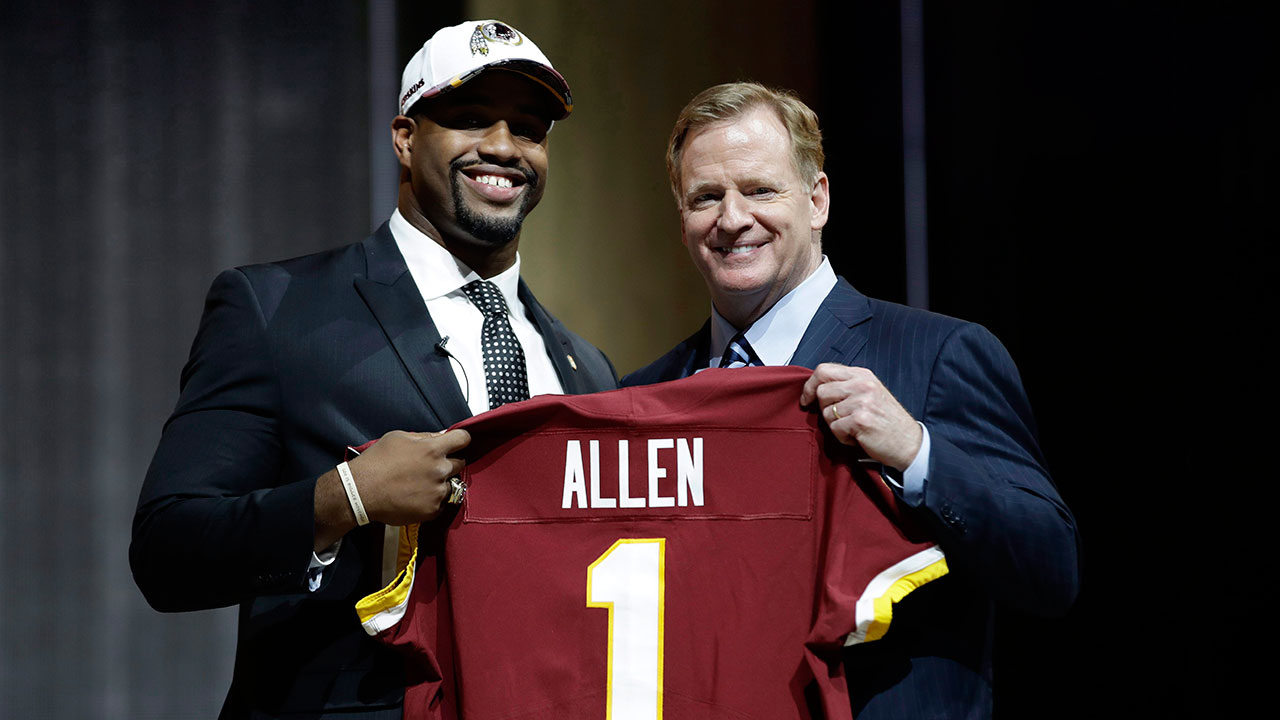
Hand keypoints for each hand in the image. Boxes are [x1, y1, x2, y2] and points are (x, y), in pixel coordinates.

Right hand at [348, 429, 470, 525]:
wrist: (360, 492)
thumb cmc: (375, 463)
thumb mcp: (398, 437)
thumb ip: (424, 436)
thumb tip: (439, 436)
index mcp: (432, 449)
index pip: (463, 439)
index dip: (460, 440)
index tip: (458, 443)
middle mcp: (439, 470)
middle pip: (460, 463)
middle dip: (448, 463)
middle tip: (430, 467)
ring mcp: (437, 492)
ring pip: (451, 485)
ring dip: (440, 484)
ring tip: (418, 485)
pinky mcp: (432, 510)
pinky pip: (441, 503)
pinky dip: (432, 501)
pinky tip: (415, 497)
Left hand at [800, 363, 921, 470]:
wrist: (910, 443)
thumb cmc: (886, 421)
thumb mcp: (869, 394)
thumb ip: (846, 386)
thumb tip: (814, 389)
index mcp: (862, 375)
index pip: (824, 369)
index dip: (810, 385)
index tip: (807, 399)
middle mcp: (863, 384)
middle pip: (821, 392)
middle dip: (825, 409)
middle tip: (842, 419)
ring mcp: (862, 401)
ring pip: (826, 412)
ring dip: (836, 426)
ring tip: (855, 428)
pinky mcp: (860, 420)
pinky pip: (835, 428)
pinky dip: (843, 437)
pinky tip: (859, 437)